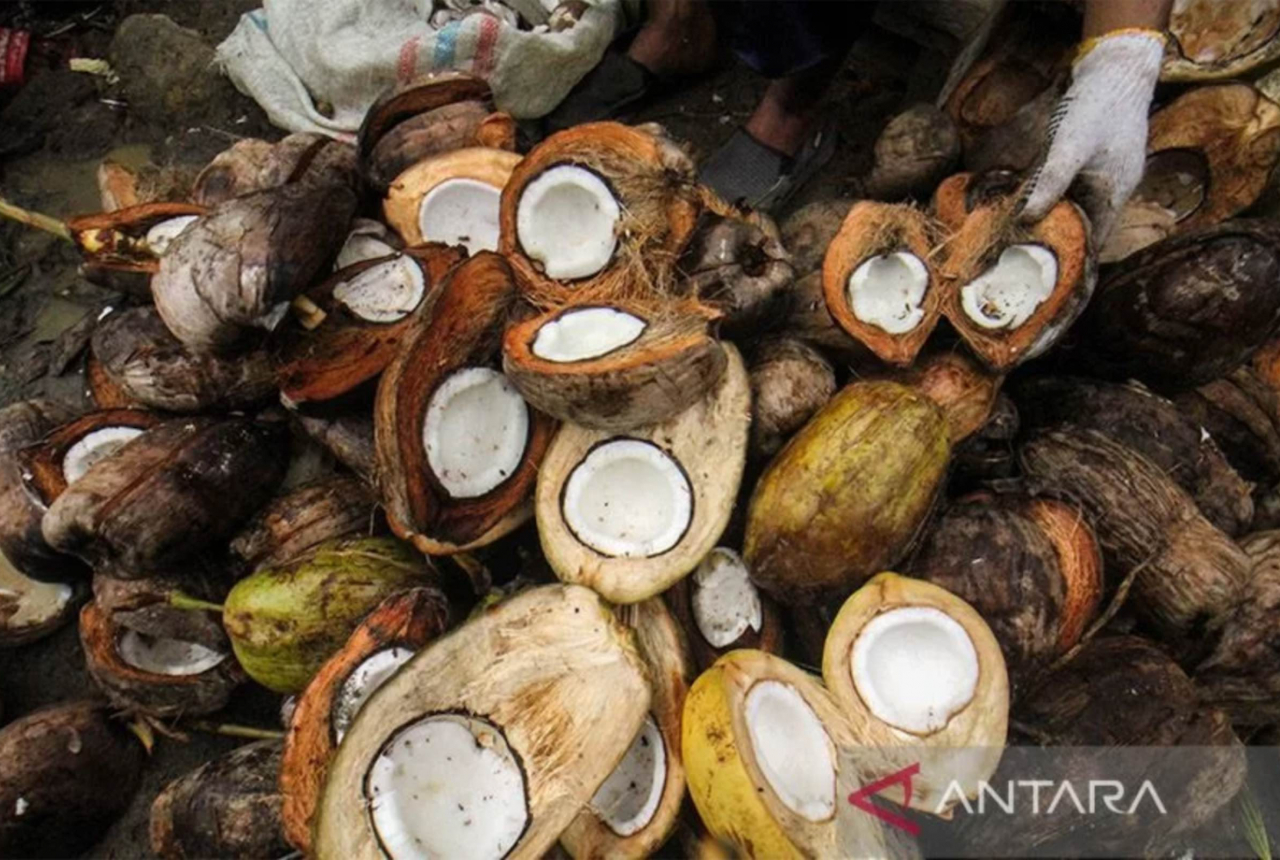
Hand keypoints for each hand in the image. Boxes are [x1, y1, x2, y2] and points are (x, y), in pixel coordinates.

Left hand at [1019, 30, 1164, 243]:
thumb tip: (1027, 219)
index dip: (1073, 260)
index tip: (1044, 275)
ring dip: (1054, 218)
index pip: (1095, 242)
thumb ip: (1051, 182)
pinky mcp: (1096, 159)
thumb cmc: (1098, 106)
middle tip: (1021, 256)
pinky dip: (1056, 196)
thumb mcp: (1069, 147)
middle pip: (1084, 226)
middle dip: (1058, 241)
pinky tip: (1031, 199)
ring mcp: (1106, 173)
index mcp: (1115, 193)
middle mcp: (1113, 188)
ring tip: (1020, 235)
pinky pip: (1074, 188)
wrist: (1116, 68)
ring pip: (1077, 207)